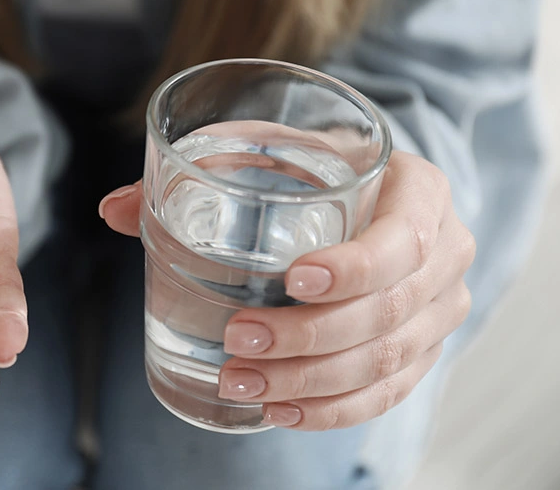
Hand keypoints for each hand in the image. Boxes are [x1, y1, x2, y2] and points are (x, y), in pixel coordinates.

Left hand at [99, 150, 473, 429]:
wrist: (368, 189)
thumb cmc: (313, 164)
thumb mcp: (268, 148)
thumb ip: (198, 167)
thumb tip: (113, 209)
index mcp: (419, 191)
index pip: (403, 240)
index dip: (354, 268)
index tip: (294, 280)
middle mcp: (445, 251)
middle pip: (390, 312)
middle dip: (311, 336)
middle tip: (239, 339)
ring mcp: (440, 308)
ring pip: (389, 362)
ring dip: (312, 382)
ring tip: (243, 382)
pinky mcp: (423, 348)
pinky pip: (388, 393)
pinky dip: (333, 409)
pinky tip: (279, 410)